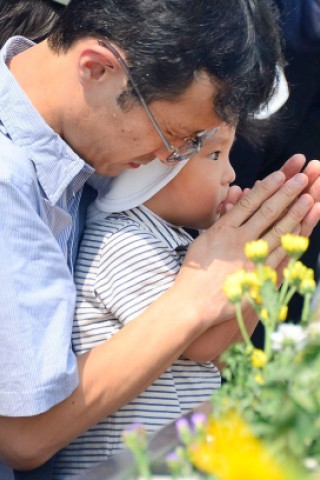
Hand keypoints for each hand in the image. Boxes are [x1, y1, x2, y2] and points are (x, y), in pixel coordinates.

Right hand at [177, 169, 319, 329]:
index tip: (280, 175)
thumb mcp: (202, 241)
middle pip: (267, 212)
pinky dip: (292, 240)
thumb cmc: (195, 273)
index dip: (267, 187)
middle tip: (301, 179)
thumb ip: (220, 222)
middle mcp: (238, 240)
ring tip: (309, 198)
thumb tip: (234, 203)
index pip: (249, 203)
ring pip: (278, 230)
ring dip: (295, 213)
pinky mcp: (259, 274)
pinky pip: (280, 254)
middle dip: (286, 193)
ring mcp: (250, 257)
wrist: (194, 302)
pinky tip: (302, 228)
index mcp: (222, 230)